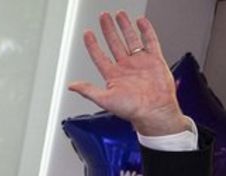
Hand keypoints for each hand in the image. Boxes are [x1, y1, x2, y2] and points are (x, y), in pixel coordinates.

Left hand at [69, 13, 188, 136]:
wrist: (154, 111)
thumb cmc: (132, 110)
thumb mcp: (105, 100)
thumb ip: (88, 90)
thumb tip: (71, 86)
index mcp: (113, 75)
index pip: (99, 55)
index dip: (93, 44)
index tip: (87, 33)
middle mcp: (125, 67)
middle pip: (114, 43)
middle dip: (108, 29)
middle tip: (103, 17)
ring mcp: (140, 62)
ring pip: (131, 39)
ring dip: (124, 27)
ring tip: (119, 15)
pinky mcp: (155, 60)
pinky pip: (150, 41)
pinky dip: (146, 30)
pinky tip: (140, 21)